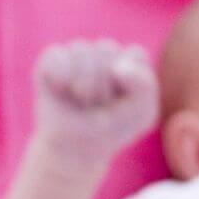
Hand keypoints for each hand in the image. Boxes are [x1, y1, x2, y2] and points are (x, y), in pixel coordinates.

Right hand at [35, 39, 159, 160]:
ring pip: (81, 51)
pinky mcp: (53, 57)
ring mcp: (78, 52)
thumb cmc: (113, 128)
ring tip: (83, 101)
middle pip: (107, 49)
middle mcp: (105, 52)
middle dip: (103, 86)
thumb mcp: (142, 113)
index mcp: (131, 61)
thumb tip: (117, 68)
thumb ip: (145, 85)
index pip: (135, 55)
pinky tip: (62, 92)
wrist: (77, 148)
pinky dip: (61, 79)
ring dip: (83, 86)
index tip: (124, 103)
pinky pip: (58, 55)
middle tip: (100, 105)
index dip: (129, 82)